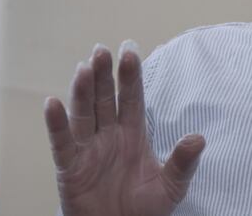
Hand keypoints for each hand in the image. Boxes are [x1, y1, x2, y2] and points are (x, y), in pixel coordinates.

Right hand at [44, 41, 205, 215]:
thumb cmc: (146, 209)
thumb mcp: (172, 186)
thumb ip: (184, 162)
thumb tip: (199, 138)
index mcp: (134, 134)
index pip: (132, 99)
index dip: (130, 77)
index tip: (130, 52)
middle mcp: (110, 136)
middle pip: (105, 100)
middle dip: (104, 76)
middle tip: (102, 51)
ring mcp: (89, 150)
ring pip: (84, 114)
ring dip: (82, 92)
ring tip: (85, 68)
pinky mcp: (71, 168)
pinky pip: (63, 143)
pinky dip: (57, 124)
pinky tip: (52, 103)